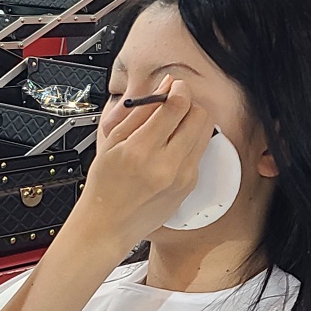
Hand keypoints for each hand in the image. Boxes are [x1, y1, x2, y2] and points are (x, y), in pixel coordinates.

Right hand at [68, 78, 212, 250]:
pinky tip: (170, 149)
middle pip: (199, 115)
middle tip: (172, 107)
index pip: (177, 105)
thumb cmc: (105, 185)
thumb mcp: (112, 140)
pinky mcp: (191, 185)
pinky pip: (200, 151)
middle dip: (188, 104)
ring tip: (170, 129)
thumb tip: (165, 86)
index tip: (173, 87)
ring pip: (205, 131)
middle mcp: (167, 164)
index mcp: (142, 150)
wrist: (108, 225)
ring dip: (191, 122)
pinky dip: (189, 143)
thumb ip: (141, 110)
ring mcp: (183, 177)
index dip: (179, 89)